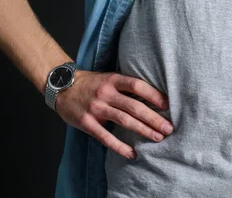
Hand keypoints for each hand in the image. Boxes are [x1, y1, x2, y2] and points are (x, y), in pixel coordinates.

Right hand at [55, 70, 173, 159]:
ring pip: (124, 120)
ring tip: (157, 137)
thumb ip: (125, 86)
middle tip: (169, 128)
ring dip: (143, 130)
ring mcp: (96, 108)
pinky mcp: (87, 122)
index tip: (167, 105)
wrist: (62, 86)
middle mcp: (106, 93)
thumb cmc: (91, 83)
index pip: (137, 86)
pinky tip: (132, 153)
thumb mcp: (109, 78)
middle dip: (153, 118)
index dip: (153, 94)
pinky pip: (106, 137)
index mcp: (113, 80)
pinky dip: (120, 146)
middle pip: (134, 106)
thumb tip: (151, 97)